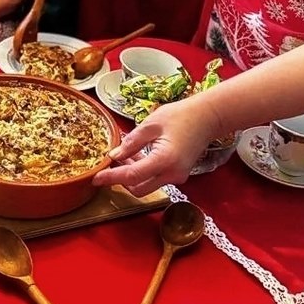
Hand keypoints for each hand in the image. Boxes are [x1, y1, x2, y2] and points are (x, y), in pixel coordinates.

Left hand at [92, 94, 221, 196]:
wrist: (207, 117)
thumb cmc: (181, 116)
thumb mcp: (151, 123)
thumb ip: (131, 141)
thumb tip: (113, 155)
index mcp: (164, 160)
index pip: (132, 176)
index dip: (112, 178)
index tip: (95, 178)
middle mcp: (172, 174)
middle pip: (138, 188)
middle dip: (121, 178)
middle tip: (111, 160)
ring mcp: (177, 177)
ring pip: (146, 185)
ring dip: (132, 174)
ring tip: (124, 153)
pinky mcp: (178, 175)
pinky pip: (155, 179)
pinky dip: (143, 172)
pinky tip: (137, 155)